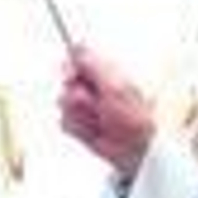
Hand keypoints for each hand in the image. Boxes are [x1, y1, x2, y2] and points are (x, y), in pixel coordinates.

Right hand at [58, 45, 156, 180]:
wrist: (134, 149)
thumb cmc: (133, 118)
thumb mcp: (115, 87)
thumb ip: (95, 67)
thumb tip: (78, 48)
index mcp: (105, 74)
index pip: (79, 58)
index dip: (70, 65)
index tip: (71, 74)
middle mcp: (92, 88)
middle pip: (66, 81)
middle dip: (80, 96)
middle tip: (98, 105)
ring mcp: (83, 107)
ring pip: (63, 103)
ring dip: (83, 115)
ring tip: (101, 121)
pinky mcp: (77, 124)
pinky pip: (64, 122)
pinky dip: (80, 129)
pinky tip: (95, 131)